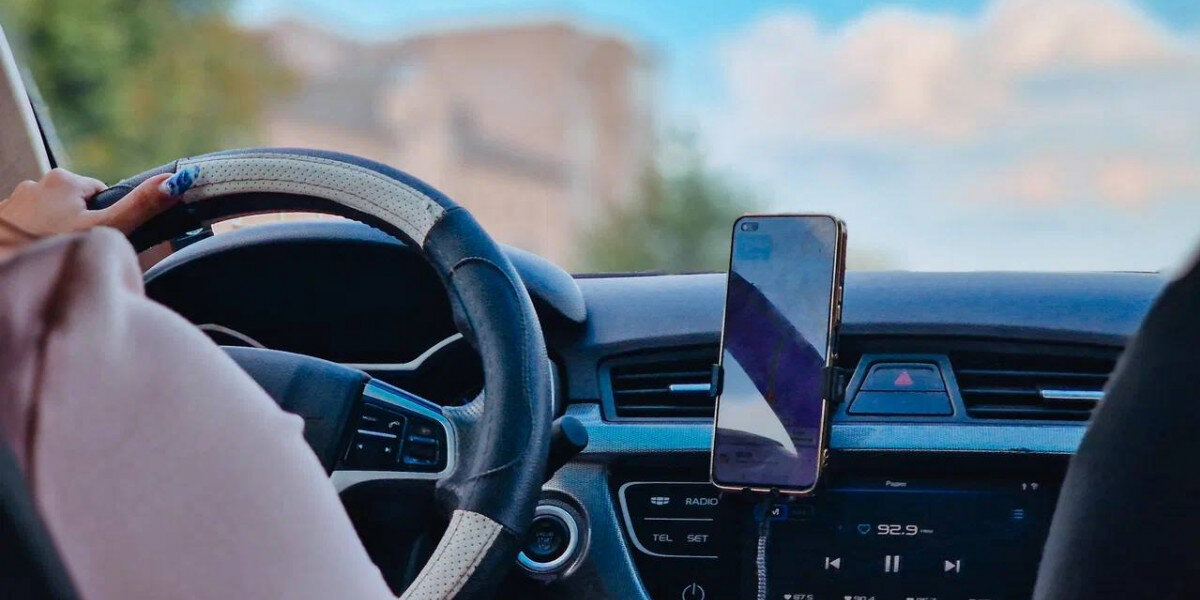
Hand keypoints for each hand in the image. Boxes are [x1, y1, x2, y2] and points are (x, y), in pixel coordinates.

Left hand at [0, 167, 186, 244]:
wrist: (8, 274)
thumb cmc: (54, 251)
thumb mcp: (107, 230)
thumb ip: (141, 206)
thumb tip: (175, 180)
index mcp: (64, 179)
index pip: (100, 193)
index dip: (107, 218)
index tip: (102, 237)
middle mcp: (34, 184)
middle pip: (74, 205)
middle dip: (80, 226)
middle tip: (80, 251)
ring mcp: (12, 204)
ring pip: (49, 218)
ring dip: (55, 235)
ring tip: (57, 259)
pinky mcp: (1, 223)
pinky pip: (27, 229)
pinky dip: (34, 242)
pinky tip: (37, 260)